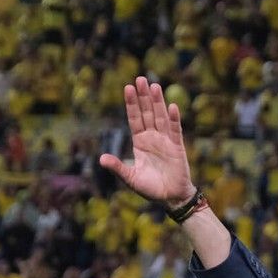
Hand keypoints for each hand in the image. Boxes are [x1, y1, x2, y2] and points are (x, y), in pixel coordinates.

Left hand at [98, 76, 195, 208]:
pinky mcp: (177, 147)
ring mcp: (165, 140)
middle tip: (140, 79)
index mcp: (140, 142)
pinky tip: (172, 106)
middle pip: (147, 113)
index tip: (127, 88)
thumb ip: (118, 167)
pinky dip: (174, 119)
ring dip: (157, 102)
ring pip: (160, 117)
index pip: (135, 119)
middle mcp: (152, 137)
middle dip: (143, 97)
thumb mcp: (131, 178)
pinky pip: (175, 130)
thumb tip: (101, 159)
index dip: (131, 104)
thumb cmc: (151, 188)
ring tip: (153, 86)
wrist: (171, 198)